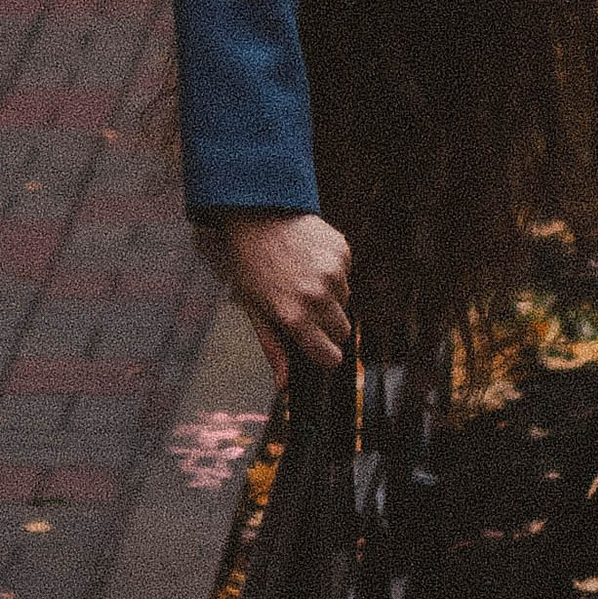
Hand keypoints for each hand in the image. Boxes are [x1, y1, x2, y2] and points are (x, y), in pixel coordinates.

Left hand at [194, 209, 353, 380]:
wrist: (258, 213)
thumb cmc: (251, 265)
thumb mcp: (254, 308)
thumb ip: (273, 347)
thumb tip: (284, 384)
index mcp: (294, 317)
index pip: (330, 356)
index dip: (324, 354)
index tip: (318, 349)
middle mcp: (318, 297)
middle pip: (343, 331)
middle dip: (327, 326)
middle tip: (304, 307)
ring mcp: (333, 273)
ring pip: (345, 300)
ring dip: (329, 295)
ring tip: (302, 276)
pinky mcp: (342, 251)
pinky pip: (346, 273)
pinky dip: (333, 270)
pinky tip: (310, 257)